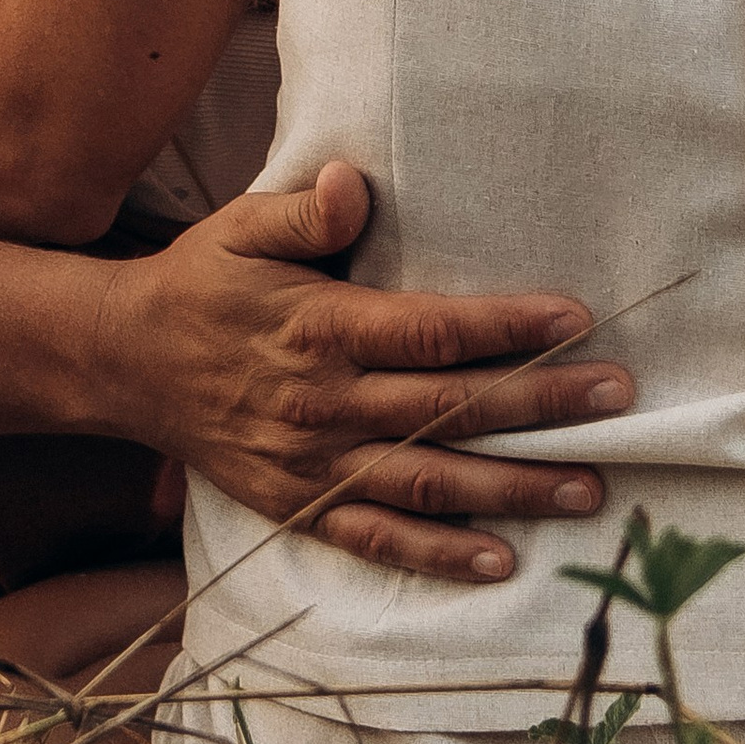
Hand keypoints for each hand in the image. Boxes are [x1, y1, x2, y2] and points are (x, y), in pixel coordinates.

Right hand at [98, 161, 630, 578]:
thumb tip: (355, 183)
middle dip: (540, 405)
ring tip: (591, 484)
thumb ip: (302, 209)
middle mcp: (324, 403)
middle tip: (618, 398)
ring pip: (431, 484)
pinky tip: (502, 560)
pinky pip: (379, 540)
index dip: (505, 326)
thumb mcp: (240, 227)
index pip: (430, 330)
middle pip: (449, 409)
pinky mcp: (301, 506)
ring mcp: (314, 464)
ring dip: (515, 488)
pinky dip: (441, 557)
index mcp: (318, 327)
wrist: (125, 363)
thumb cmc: (200, 283)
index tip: (574, 318)